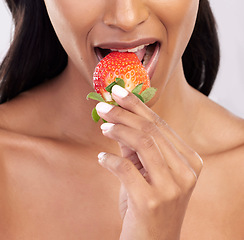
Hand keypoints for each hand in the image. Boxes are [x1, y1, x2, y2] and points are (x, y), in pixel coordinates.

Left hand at [96, 85, 202, 239]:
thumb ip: (136, 145)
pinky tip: (101, 158)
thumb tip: (119, 118)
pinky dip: (109, 159)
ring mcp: (171, 187)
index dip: (138, 106)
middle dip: (124, 113)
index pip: (160, 125)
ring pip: (143, 142)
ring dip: (118, 129)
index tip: (118, 93)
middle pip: (151, 130)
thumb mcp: (146, 171)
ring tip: (103, 125)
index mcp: (189, 160)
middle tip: (103, 105)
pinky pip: (125, 168)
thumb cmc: (149, 204)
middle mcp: (186, 171)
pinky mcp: (151, 201)